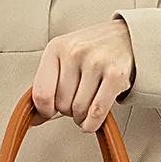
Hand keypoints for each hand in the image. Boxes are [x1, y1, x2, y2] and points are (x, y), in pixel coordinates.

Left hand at [29, 18, 135, 132]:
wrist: (127, 37)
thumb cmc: (92, 51)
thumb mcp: (64, 57)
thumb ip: (48, 84)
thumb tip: (33, 119)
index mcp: (56, 47)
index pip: (41, 93)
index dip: (44, 110)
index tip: (49, 112)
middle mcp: (75, 52)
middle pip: (61, 104)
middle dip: (67, 110)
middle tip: (76, 102)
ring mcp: (96, 62)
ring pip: (79, 110)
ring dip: (81, 117)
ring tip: (86, 106)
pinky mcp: (115, 75)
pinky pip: (96, 112)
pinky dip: (92, 123)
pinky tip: (91, 121)